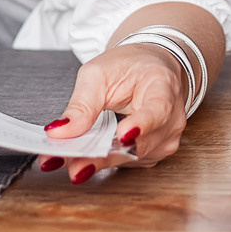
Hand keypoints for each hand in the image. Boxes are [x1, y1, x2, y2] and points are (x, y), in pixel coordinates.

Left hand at [37, 43, 188, 182]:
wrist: (148, 69)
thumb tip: (59, 132)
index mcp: (163, 88)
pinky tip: (85, 157)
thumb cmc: (129, 67)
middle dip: (103, 156)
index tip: (123, 135)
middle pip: (139, 144)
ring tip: (69, 161)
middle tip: (73, 164)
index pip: (157, 110)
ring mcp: (165, 139)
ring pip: (130, 158)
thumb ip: (81, 104)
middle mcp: (171, 118)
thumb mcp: (98, 74)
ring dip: (99, 161)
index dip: (141, 124)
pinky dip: (104, 160)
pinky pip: (128, 161)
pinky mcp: (154, 152)